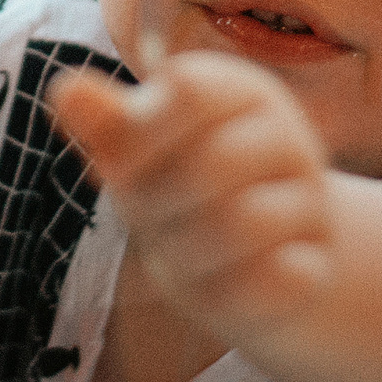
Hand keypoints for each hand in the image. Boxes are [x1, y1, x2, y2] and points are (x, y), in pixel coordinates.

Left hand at [48, 52, 332, 337]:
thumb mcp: (135, 149)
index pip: (189, 90)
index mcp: (238, 89)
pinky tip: (210, 287)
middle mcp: (287, 134)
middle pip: (214, 162)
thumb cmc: (175, 186)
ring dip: (184, 250)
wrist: (245, 255)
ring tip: (172, 253)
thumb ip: (104, 121)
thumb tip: (64, 90)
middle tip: (142, 220)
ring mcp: (312, 199)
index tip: (115, 166)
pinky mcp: (318, 263)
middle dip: (155, 202)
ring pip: (244, 223)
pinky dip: (226, 292)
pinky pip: (272, 280)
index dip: (139, 133)